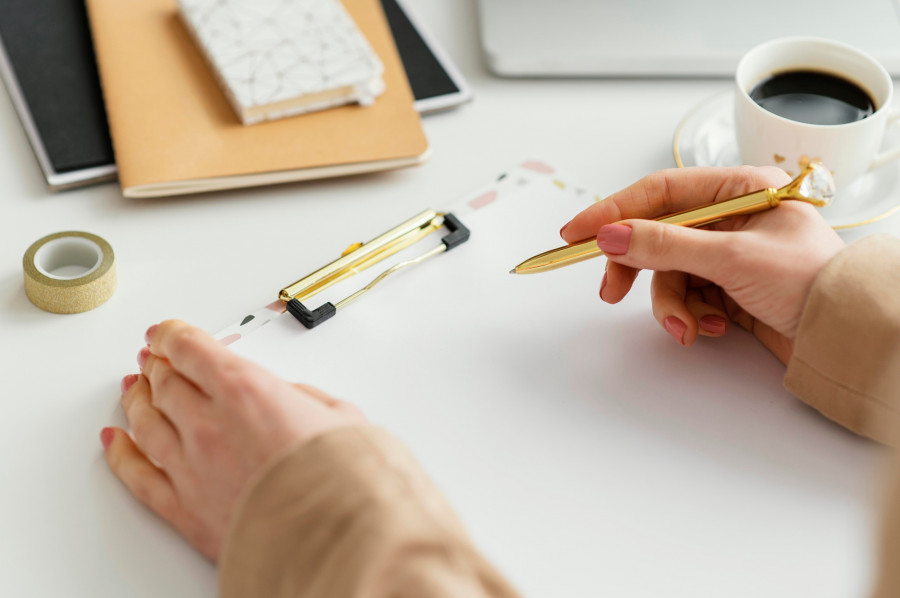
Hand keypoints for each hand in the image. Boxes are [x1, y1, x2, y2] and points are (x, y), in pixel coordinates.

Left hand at [101, 320, 365, 560]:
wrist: (334, 538)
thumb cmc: (342, 479)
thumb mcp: (339, 415)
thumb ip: (304, 398)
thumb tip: (291, 398)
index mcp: (245, 389)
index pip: (190, 348)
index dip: (171, 335)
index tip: (165, 333)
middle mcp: (208, 424)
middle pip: (165, 382)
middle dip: (157, 365)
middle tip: (153, 359)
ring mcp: (190, 467)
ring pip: (144, 422)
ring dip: (136, 400)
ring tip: (133, 390)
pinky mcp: (184, 510)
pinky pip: (137, 476)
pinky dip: (120, 454)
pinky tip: (116, 442)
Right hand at [560, 166, 845, 363]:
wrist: (846, 336)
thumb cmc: (812, 284)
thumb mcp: (733, 258)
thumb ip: (666, 245)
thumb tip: (611, 235)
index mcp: (739, 190)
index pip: (660, 191)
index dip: (614, 210)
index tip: (577, 232)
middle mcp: (730, 217)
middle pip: (657, 234)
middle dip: (638, 268)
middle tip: (612, 291)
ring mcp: (726, 253)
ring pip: (668, 272)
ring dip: (671, 304)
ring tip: (690, 326)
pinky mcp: (726, 285)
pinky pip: (686, 294)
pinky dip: (691, 314)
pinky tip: (714, 326)